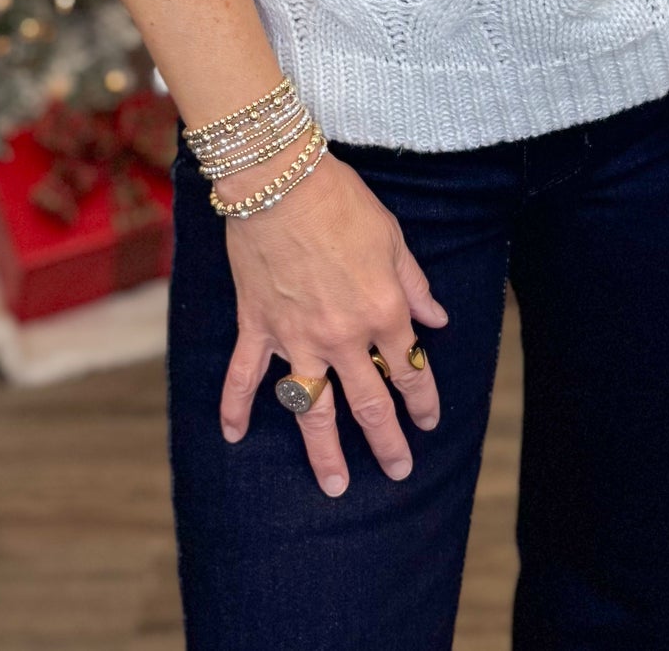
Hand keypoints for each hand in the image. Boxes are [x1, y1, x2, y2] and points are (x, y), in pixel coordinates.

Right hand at [216, 149, 449, 496]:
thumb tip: (437, 319)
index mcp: (383, 312)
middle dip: (387, 441)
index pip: (411, 368)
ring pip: (313, 409)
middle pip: (369, 402)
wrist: (281, 181)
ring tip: (335, 486)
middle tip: (399, 471)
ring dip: (325, 452)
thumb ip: (414, 285)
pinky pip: (243, 377)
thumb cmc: (342, 202)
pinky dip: (234, 407)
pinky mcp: (258, 327)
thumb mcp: (393, 238)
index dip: (423, 398)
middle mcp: (343, 336)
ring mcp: (296, 337)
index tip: (430, 421)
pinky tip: (232, 436)